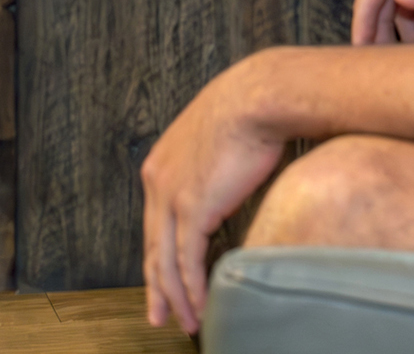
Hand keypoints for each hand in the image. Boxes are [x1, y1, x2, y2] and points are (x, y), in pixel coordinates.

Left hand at [141, 56, 285, 333]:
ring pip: (166, 261)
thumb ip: (212, 159)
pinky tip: (199, 306)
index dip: (159, 252)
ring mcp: (172, 195)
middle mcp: (158, 180)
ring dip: (176, 297)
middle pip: (152, 246)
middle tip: (160, 314)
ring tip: (187, 321)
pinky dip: (192, 289)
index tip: (165, 275)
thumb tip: (230, 178)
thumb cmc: (252, 103)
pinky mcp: (194, 208)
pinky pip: (188, 261)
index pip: (154, 220)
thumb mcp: (218, 131)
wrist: (261, 93)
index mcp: (162, 161)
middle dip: (157, 286)